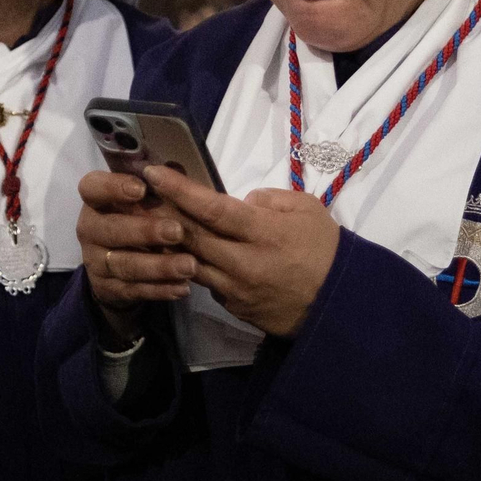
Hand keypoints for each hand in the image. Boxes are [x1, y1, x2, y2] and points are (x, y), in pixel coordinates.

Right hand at [77, 171, 196, 314]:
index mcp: (97, 201)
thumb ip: (159, 186)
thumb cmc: (138, 220)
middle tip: (177, 231)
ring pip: (125, 264)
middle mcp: (90, 229)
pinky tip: (182, 287)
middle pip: (110, 229)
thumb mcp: (146, 202)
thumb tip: (177, 170)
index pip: (92, 187)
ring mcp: (96, 261)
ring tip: (189, 266)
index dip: (113, 187)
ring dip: (159, 266)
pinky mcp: (108, 288)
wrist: (119, 268)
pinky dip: (159, 289)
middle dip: (145, 231)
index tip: (141, 189)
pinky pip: (134, 290)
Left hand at [141, 164, 339, 336]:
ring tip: (152, 223)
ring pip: (189, 263)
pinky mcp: (233, 307)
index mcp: (263, 232)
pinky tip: (186, 253)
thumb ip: (269, 199)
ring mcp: (235, 288)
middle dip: (162, 214)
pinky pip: (206, 282)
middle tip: (142, 196)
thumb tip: (239, 202)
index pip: (211, 208)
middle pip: (190, 236)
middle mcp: (243, 262)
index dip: (179, 190)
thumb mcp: (307, 209)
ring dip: (170, 243)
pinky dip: (194, 266)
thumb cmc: (324, 249)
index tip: (153, 173)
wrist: (338, 304)